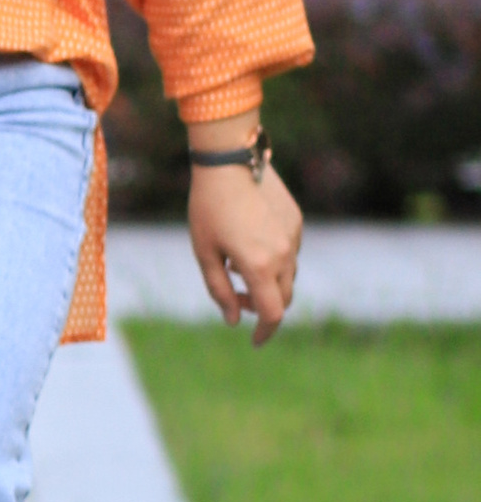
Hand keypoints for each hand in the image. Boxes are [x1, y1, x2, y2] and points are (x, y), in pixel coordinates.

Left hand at [186, 154, 302, 344]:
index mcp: (258, 266)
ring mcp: (293, 237)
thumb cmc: (208, 207)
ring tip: (238, 266)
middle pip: (284, 298)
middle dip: (264, 308)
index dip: (264, 332)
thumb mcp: (204, 252)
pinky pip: (290, 252)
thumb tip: (234, 320)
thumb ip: (220, 290)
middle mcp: (283, 254)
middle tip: (237, 298)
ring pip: (289, 276)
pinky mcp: (296, 221)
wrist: (228, 161)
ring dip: (269, 283)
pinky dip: (275, 261)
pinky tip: (250, 243)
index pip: (272, 314)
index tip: (254, 340)